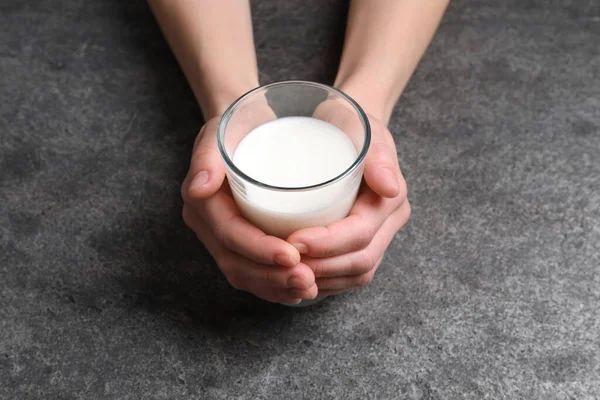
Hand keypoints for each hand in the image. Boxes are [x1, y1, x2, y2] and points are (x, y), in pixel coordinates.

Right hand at [181, 111, 318, 303]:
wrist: (244, 128)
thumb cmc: (239, 125)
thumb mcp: (222, 130)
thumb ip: (207, 156)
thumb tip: (200, 188)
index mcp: (201, 201)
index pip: (230, 234)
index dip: (259, 250)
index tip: (292, 255)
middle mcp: (206, 224)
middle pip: (236, 262)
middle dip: (271, 276)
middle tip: (307, 280)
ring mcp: (220, 237)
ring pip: (244, 274)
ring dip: (275, 287)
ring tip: (307, 287)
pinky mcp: (237, 243)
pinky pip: (252, 273)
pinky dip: (273, 286)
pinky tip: (297, 290)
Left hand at [287, 110, 409, 296]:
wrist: (351, 129)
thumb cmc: (352, 126)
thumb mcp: (364, 130)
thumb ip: (378, 156)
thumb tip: (389, 187)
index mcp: (391, 200)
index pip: (361, 234)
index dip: (328, 244)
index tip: (293, 242)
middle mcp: (389, 223)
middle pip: (360, 261)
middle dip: (322, 267)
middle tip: (285, 262)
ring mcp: (378, 236)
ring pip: (356, 275)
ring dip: (322, 280)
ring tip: (289, 274)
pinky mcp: (363, 244)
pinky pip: (349, 275)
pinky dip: (325, 281)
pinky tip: (300, 278)